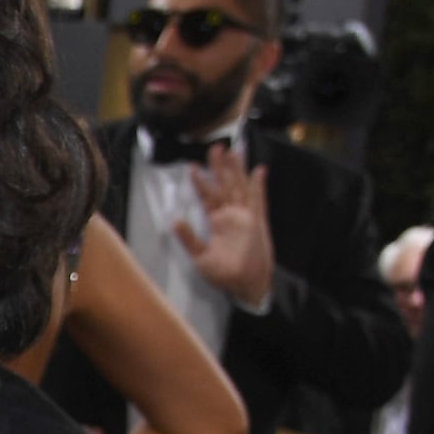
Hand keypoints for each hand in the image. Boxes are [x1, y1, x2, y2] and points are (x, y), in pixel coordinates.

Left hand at [175, 147, 276, 308]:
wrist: (246, 285)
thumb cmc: (224, 274)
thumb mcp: (200, 257)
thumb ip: (189, 239)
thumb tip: (175, 221)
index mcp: (217, 222)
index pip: (208, 197)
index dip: (202, 182)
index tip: (193, 167)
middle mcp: (231, 215)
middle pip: (225, 185)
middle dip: (220, 167)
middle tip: (215, 148)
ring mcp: (246, 216)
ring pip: (240, 187)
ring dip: (236, 170)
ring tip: (232, 152)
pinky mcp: (258, 222)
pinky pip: (259, 200)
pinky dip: (258, 185)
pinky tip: (258, 170)